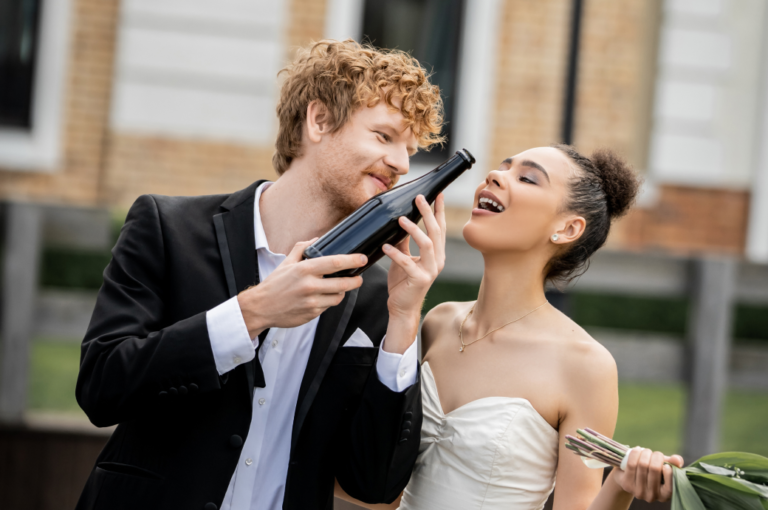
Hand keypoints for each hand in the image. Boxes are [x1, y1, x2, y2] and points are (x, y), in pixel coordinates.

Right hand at [237, 240, 365, 337]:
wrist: (262, 307)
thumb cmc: (275, 284)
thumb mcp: (287, 262)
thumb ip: (302, 248)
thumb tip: (318, 239)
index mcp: (305, 269)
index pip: (335, 263)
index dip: (352, 260)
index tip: (362, 259)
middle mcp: (310, 286)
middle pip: (343, 283)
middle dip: (356, 280)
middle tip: (359, 278)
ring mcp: (312, 302)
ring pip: (338, 297)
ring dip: (342, 292)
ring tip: (339, 287)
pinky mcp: (312, 314)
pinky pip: (328, 307)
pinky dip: (328, 301)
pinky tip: (323, 297)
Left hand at [383, 194, 445, 320]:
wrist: (402, 307)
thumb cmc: (403, 282)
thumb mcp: (404, 258)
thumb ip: (404, 242)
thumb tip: (400, 221)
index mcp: (436, 254)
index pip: (440, 228)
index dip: (439, 211)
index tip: (436, 194)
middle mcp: (437, 261)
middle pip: (436, 232)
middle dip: (428, 213)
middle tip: (419, 198)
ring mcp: (430, 271)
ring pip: (427, 244)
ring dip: (414, 230)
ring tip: (401, 220)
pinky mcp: (419, 280)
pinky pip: (407, 263)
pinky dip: (396, 254)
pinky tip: (385, 246)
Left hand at [611, 447, 684, 502]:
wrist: (629, 474)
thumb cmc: (652, 471)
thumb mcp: (665, 468)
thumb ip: (674, 464)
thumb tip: (677, 459)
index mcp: (665, 495)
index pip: (669, 485)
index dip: (668, 471)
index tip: (665, 464)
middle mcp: (652, 496)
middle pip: (654, 469)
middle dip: (656, 456)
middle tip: (654, 453)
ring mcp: (638, 491)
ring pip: (642, 464)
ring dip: (645, 453)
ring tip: (646, 451)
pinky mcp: (627, 484)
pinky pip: (631, 464)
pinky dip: (635, 453)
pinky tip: (638, 450)